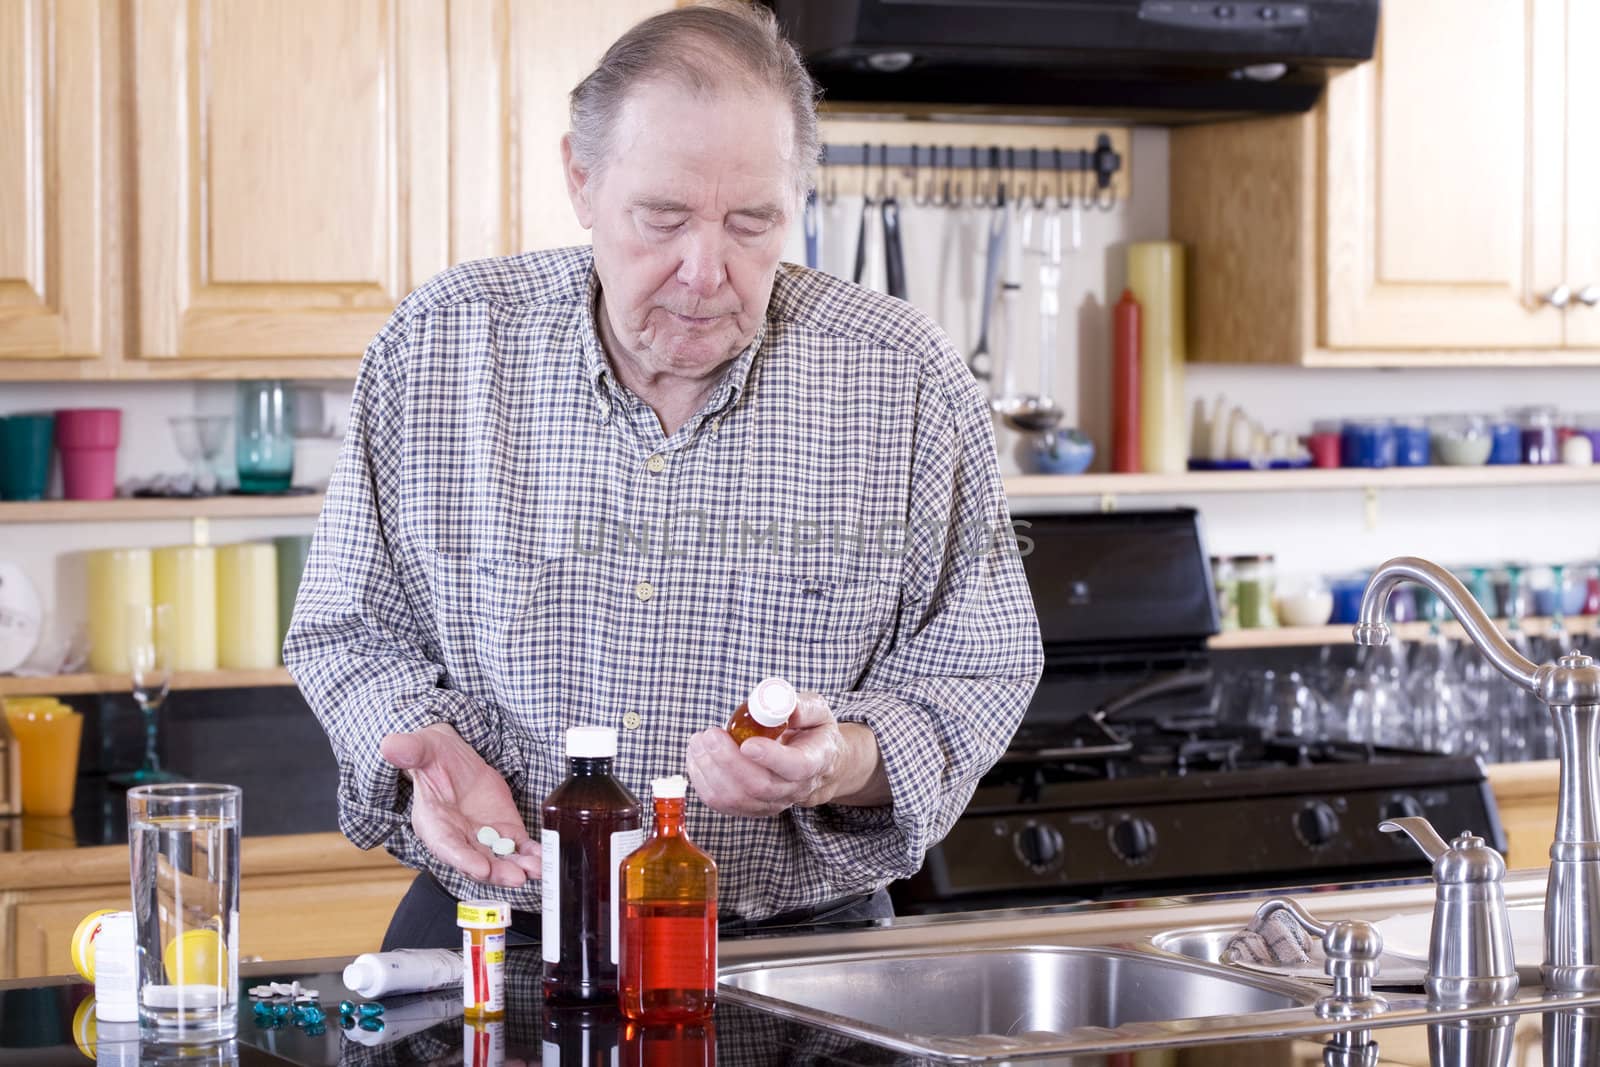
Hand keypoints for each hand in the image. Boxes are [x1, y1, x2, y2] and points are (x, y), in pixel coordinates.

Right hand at [380, 723, 540, 887]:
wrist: (453, 759)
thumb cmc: (432, 756)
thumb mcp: (421, 748)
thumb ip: (409, 750)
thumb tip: (389, 745)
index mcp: (433, 823)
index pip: (447, 847)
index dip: (463, 859)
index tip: (481, 868)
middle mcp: (458, 837)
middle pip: (477, 861)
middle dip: (497, 871)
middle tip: (517, 876)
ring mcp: (482, 837)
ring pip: (500, 858)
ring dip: (519, 866)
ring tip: (537, 869)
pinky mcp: (504, 830)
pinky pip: (519, 847)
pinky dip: (532, 854)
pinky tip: (545, 858)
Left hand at [686, 691, 890, 817]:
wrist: (815, 765)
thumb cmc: (813, 733)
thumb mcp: (817, 710)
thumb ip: (802, 706)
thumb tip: (777, 704)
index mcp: (815, 760)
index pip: (796, 767)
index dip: (770, 757)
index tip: (747, 743)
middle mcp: (795, 789)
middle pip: (760, 786)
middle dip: (728, 761)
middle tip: (710, 735)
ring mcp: (772, 803)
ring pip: (736, 798)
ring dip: (710, 769)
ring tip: (699, 741)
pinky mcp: (751, 807)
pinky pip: (721, 803)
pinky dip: (703, 780)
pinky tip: (697, 757)